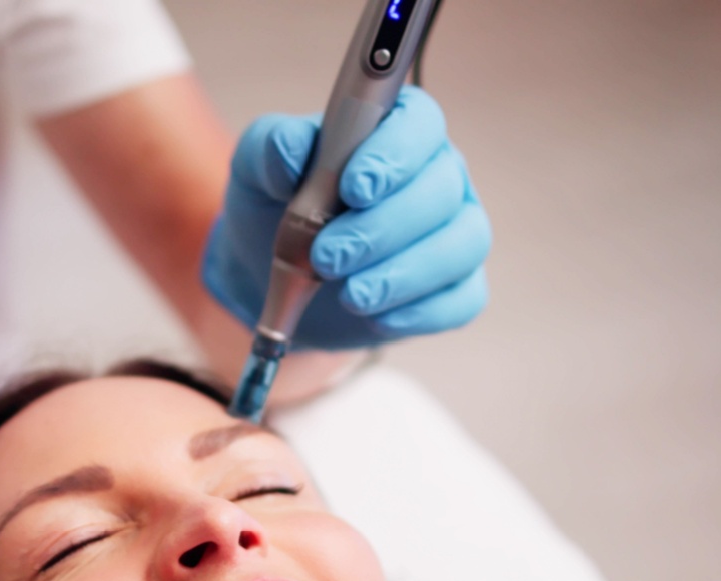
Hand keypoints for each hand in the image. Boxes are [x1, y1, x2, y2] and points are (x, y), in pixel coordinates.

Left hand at [203, 86, 490, 351]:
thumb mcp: (256, 170)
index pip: (419, 123)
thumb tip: (292, 146)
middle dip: (383, 228)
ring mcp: (454, 231)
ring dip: (404, 273)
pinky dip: (423, 312)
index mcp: (396, 130)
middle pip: (441, 189)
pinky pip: (464, 299)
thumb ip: (272, 149)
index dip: (394, 154)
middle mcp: (437, 174)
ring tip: (351, 295)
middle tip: (327, 258)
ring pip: (461, 244)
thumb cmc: (275, 206)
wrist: (274, 275)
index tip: (353, 189)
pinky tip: (377, 318)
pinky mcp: (455, 286)